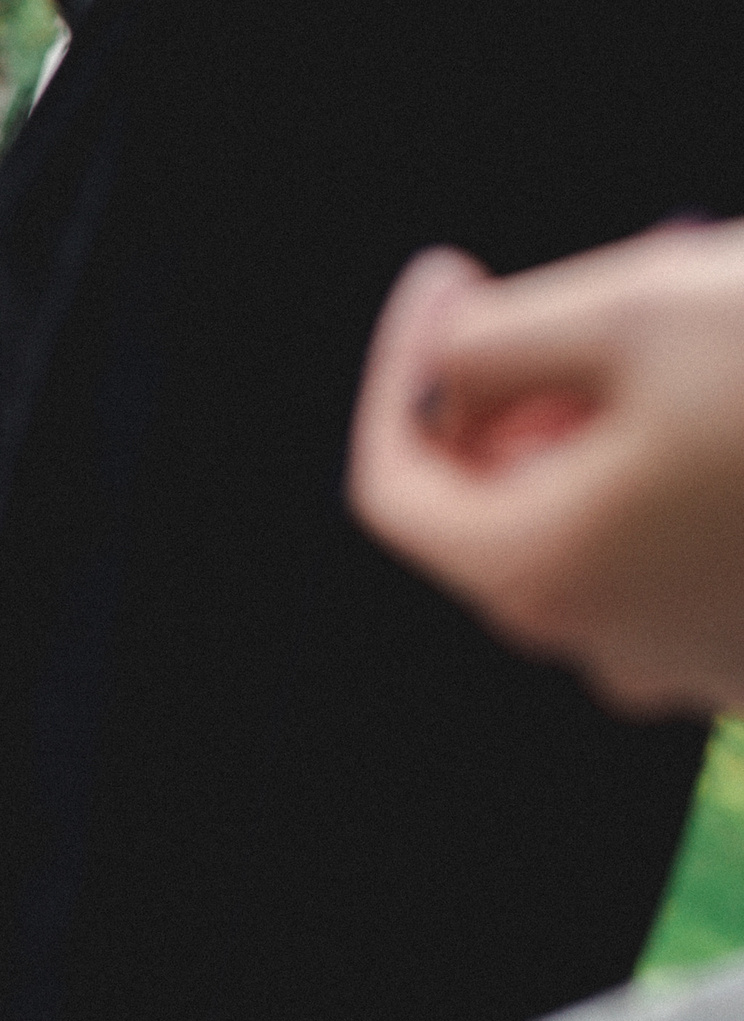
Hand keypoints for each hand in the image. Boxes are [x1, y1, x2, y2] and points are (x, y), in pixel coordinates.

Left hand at [348, 222, 743, 714]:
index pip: (394, 485)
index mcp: (537, 576)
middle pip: (501, 508)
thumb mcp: (638, 305)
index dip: (401, 370)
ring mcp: (695, 668)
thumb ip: (497, 337)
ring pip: (608, 525)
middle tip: (581, 287)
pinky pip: (695, 557)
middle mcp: (601, 649)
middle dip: (523, 391)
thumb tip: (449, 363)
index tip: (449, 278)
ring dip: (617, 423)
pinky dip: (694, 473)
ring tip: (698, 329)